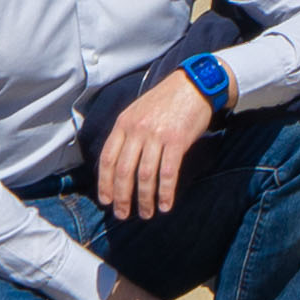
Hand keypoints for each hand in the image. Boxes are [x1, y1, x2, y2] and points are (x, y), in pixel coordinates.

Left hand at [99, 68, 214, 223]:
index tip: (106, 201)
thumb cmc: (165, 101)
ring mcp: (157, 135)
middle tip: (123, 214)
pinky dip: (166, 192)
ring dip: (144, 199)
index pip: (107, 158)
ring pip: (145, 175)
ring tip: (146, 213)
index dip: (105, 183)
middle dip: (122, 197)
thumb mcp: (138, 111)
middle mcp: (137, 129)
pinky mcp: (177, 140)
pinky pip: (168, 173)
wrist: (193, 84)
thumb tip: (117, 166)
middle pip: (124, 171)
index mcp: (124, 123)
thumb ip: (127, 133)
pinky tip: (166, 205)